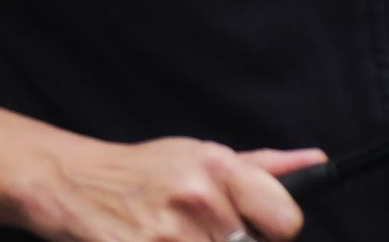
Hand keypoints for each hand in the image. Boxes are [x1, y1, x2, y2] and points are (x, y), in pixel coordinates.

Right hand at [21, 137, 320, 241]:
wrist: (73, 184)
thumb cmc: (141, 172)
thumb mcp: (197, 155)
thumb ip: (261, 168)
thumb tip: (316, 162)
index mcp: (216, 167)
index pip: (286, 219)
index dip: (276, 230)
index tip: (259, 230)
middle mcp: (197, 199)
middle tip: (203, 232)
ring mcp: (170, 235)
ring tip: (176, 235)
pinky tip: (158, 240)